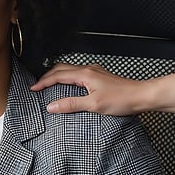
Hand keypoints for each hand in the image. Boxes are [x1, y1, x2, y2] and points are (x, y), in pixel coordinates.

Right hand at [31, 63, 147, 115]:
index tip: (33, 88)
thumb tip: (52, 106)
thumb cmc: (122, 99)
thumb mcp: (93, 105)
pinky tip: (68, 86)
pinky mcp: (99, 77)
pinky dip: (67, 78)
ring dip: (57, 76)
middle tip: (38, 86)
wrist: (141, 96)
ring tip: (49, 85)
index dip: (43, 82)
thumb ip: (71, 104)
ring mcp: (94, 72)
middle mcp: (88, 70)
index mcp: (84, 74)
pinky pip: (78, 74)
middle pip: (61, 69)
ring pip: (70, 70)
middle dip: (47, 76)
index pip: (57, 76)